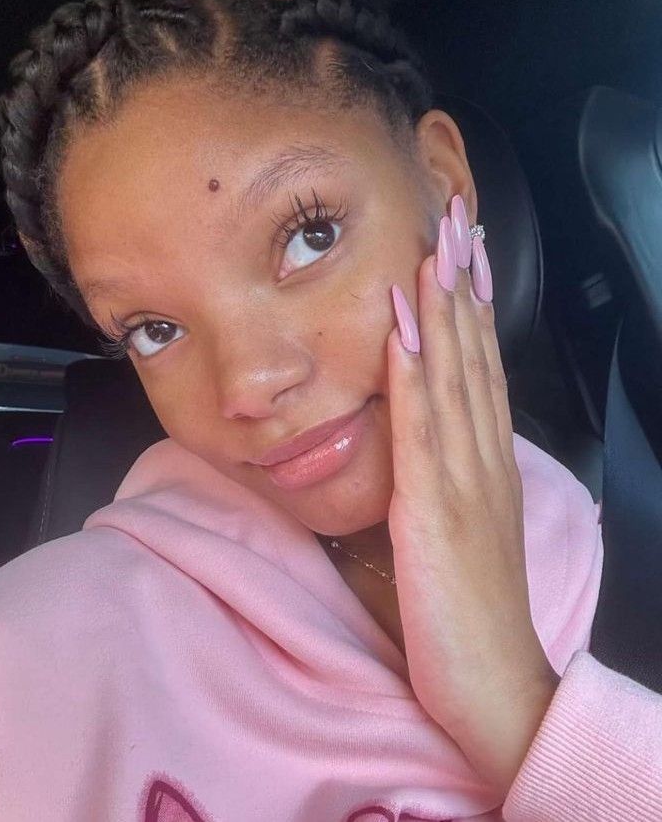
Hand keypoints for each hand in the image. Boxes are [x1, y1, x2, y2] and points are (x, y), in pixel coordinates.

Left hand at [386, 198, 560, 795]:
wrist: (495, 684)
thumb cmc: (472, 610)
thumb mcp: (464, 529)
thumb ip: (449, 478)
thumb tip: (430, 436)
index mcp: (487, 463)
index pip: (481, 368)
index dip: (472, 305)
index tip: (465, 250)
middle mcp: (482, 458)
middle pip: (474, 356)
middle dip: (464, 283)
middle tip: (458, 216)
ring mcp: (462, 479)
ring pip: (454, 376)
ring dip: (444, 306)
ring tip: (437, 245)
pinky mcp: (434, 509)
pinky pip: (422, 426)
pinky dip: (414, 370)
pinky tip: (405, 325)